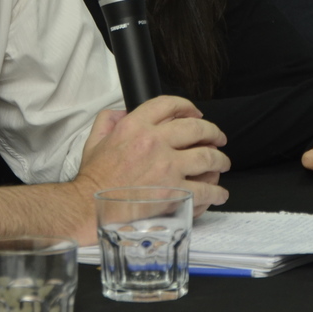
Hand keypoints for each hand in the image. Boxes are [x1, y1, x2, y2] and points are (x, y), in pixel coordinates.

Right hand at [77, 96, 230, 226]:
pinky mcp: (175, 193)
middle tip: (218, 138)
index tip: (196, 113)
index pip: (170, 105)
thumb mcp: (95, 139)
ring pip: (207, 157)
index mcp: (136, 126)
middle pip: (197, 128)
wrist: (89, 207)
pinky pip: (206, 189)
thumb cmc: (94, 178)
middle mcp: (155, 143)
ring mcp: (168, 168)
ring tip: (222, 163)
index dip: (188, 106)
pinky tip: (220, 193)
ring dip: (220, 160)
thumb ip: (109, 119)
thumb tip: (124, 112)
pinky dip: (217, 191)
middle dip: (213, 132)